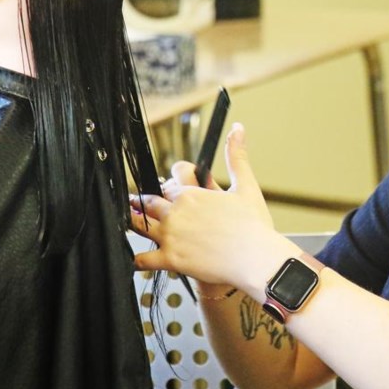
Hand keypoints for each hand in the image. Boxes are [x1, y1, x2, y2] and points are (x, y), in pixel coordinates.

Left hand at [130, 123, 293, 291]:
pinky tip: (137, 260)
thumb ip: (237, 157)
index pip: (170, 181)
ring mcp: (171, 235)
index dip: (170, 185)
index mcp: (192, 193)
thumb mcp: (246, 186)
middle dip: (147, 203)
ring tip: (132, 223)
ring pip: (140, 225)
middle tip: (141, 204)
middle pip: (150, 202)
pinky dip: (138, 259)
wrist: (256, 259)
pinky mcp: (171, 259)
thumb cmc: (254, 226)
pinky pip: (144, 259)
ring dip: (134, 223)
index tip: (169, 190)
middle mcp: (176, 212)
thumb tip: (237, 129)